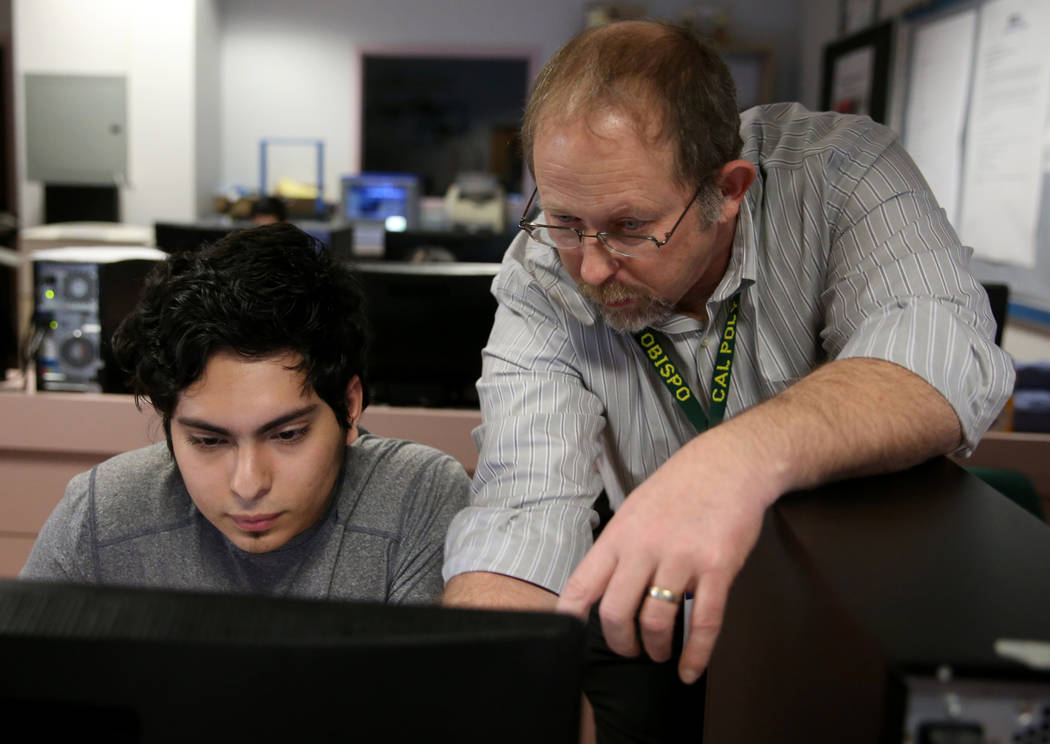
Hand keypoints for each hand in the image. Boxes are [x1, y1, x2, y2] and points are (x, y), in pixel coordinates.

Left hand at [555, 431, 775, 683]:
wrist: (728, 465)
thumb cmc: (680, 487)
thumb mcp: (636, 509)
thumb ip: (620, 547)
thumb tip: (605, 585)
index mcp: (619, 535)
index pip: (583, 583)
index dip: (570, 617)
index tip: (566, 638)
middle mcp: (645, 548)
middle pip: (616, 613)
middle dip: (620, 642)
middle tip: (628, 649)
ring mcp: (681, 558)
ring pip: (657, 621)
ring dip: (656, 647)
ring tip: (659, 652)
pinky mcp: (717, 568)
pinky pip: (703, 622)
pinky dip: (696, 654)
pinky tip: (690, 670)